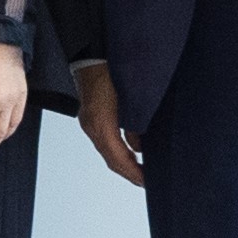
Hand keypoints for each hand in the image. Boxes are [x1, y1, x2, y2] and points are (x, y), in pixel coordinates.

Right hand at [76, 64, 147, 187]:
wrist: (92, 56)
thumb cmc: (111, 73)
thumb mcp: (131, 99)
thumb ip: (136, 124)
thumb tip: (140, 145)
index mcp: (101, 125)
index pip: (117, 158)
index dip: (133, 172)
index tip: (146, 181)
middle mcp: (93, 127)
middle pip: (111, 159)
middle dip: (128, 173)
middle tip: (145, 181)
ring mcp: (90, 123)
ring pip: (108, 151)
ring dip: (124, 163)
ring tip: (141, 171)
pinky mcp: (92, 118)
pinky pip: (106, 140)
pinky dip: (119, 150)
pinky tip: (132, 151)